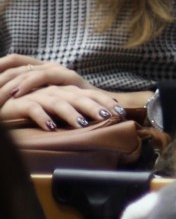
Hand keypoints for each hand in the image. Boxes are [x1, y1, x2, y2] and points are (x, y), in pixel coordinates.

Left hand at [0, 54, 86, 106]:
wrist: (103, 107)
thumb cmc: (72, 107)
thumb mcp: (46, 101)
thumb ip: (29, 97)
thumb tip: (9, 98)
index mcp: (40, 68)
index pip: (13, 60)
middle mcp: (47, 65)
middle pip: (15, 66)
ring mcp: (58, 70)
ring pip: (26, 72)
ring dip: (8, 85)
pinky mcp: (68, 77)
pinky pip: (43, 76)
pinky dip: (28, 84)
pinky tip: (16, 94)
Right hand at [2, 82, 126, 131]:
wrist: (3, 102)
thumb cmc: (30, 107)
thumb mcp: (53, 109)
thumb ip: (70, 112)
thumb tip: (93, 122)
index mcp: (64, 92)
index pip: (88, 95)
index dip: (104, 101)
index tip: (121, 112)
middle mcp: (54, 90)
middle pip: (77, 97)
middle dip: (94, 106)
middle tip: (110, 116)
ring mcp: (38, 95)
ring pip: (58, 102)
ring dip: (71, 113)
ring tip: (83, 124)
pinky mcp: (20, 103)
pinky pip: (33, 108)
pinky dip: (42, 116)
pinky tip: (50, 128)